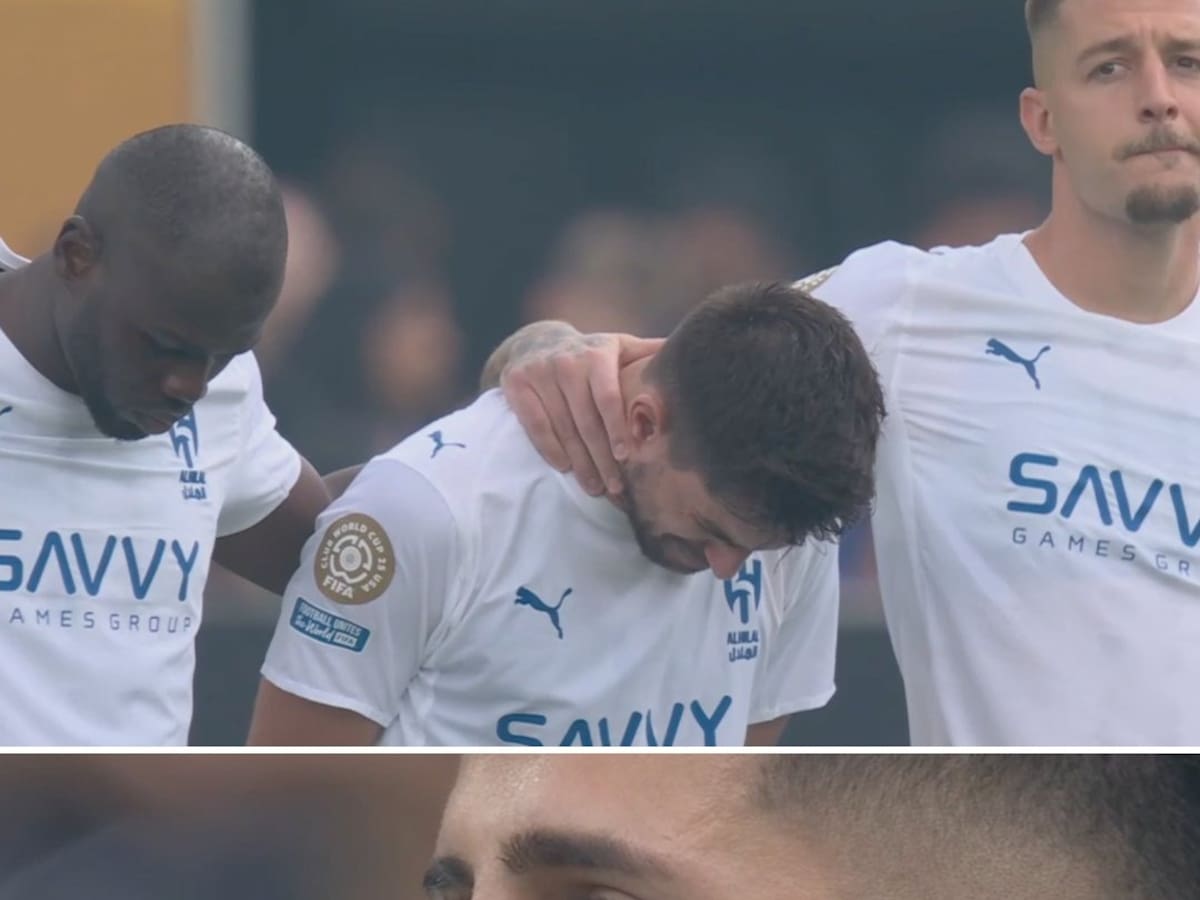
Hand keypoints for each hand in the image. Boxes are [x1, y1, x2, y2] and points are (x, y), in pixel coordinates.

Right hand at [502, 331, 663, 495]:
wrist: (537, 341)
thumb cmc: (590, 353)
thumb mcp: (619, 346)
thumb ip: (649, 353)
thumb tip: (689, 354)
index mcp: (597, 354)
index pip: (607, 397)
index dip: (616, 429)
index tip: (626, 458)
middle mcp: (566, 361)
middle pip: (585, 420)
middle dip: (601, 458)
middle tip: (615, 488)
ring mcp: (539, 372)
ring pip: (562, 427)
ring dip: (579, 463)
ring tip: (594, 487)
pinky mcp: (516, 383)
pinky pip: (534, 425)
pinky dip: (549, 449)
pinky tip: (564, 468)